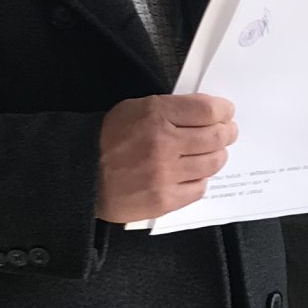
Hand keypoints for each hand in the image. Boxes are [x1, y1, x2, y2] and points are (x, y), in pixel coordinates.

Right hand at [97, 95, 236, 222]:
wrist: (80, 173)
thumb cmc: (107, 138)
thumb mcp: (135, 108)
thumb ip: (170, 109)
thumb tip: (207, 113)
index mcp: (156, 114)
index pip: (208, 110)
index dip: (223, 110)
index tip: (226, 112)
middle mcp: (164, 144)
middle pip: (216, 137)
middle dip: (227, 133)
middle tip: (227, 132)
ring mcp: (165, 174)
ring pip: (213, 163)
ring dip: (217, 156)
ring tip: (210, 153)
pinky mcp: (164, 199)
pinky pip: (200, 188)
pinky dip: (200, 180)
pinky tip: (191, 175)